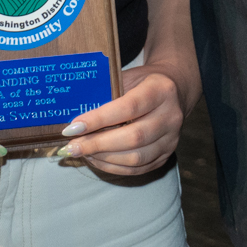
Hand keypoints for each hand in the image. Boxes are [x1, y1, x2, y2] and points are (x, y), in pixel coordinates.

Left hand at [58, 64, 190, 174]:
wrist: (174, 91)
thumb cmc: (142, 83)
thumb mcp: (126, 78)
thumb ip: (106, 95)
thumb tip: (75, 119)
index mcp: (161, 90)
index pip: (129, 107)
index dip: (99, 119)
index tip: (73, 127)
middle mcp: (171, 116)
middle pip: (134, 137)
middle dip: (97, 144)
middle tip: (72, 146)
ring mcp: (172, 139)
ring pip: (136, 157)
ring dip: (104, 158)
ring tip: (82, 152)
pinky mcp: (167, 155)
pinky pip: (138, 169)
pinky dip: (113, 167)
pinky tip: (96, 159)